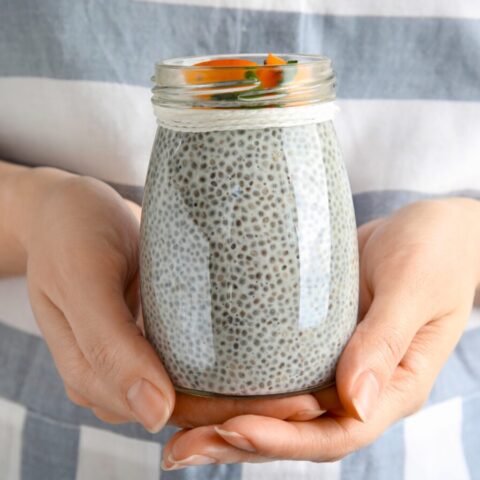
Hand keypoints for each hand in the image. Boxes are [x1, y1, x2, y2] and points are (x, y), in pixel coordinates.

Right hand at [12, 167, 322, 431]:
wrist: (66, 208)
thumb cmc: (70, 235)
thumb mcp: (82, 281)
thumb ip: (109, 348)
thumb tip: (154, 413)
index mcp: (98, 377)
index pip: (173, 412)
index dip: (231, 416)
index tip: (291, 411)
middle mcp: (125, 373)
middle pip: (195, 405)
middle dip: (253, 409)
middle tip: (315, 399)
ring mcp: (145, 350)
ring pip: (202, 385)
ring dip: (252, 390)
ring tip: (309, 383)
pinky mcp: (161, 327)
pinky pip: (200, 355)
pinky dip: (236, 360)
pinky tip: (277, 352)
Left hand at [161, 198, 479, 467]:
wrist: (427, 230)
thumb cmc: (435, 252)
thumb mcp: (414, 288)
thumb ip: (385, 342)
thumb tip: (354, 403)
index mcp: (392, 385)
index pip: (338, 432)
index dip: (285, 437)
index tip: (232, 427)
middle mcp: (358, 384)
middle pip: (298, 430)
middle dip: (239, 441)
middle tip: (180, 447)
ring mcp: (333, 364)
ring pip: (280, 407)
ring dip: (228, 421)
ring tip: (177, 428)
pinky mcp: (313, 342)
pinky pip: (276, 372)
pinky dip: (239, 384)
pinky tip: (200, 383)